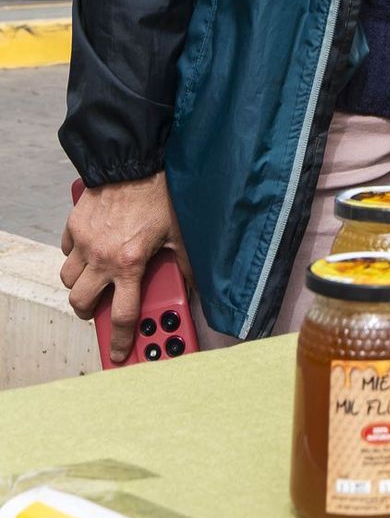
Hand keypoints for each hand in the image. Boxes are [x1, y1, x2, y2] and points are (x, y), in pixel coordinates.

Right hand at [61, 176, 190, 364]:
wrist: (133, 162)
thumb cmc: (159, 197)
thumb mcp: (181, 234)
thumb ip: (186, 265)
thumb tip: (194, 286)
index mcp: (130, 265)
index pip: (123, 315)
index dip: (120, 341)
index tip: (118, 354)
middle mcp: (103, 258)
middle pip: (82, 303)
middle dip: (89, 313)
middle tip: (100, 310)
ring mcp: (85, 242)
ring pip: (69, 279)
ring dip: (80, 285)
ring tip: (95, 282)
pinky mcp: (75, 226)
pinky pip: (68, 251)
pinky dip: (76, 256)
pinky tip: (91, 252)